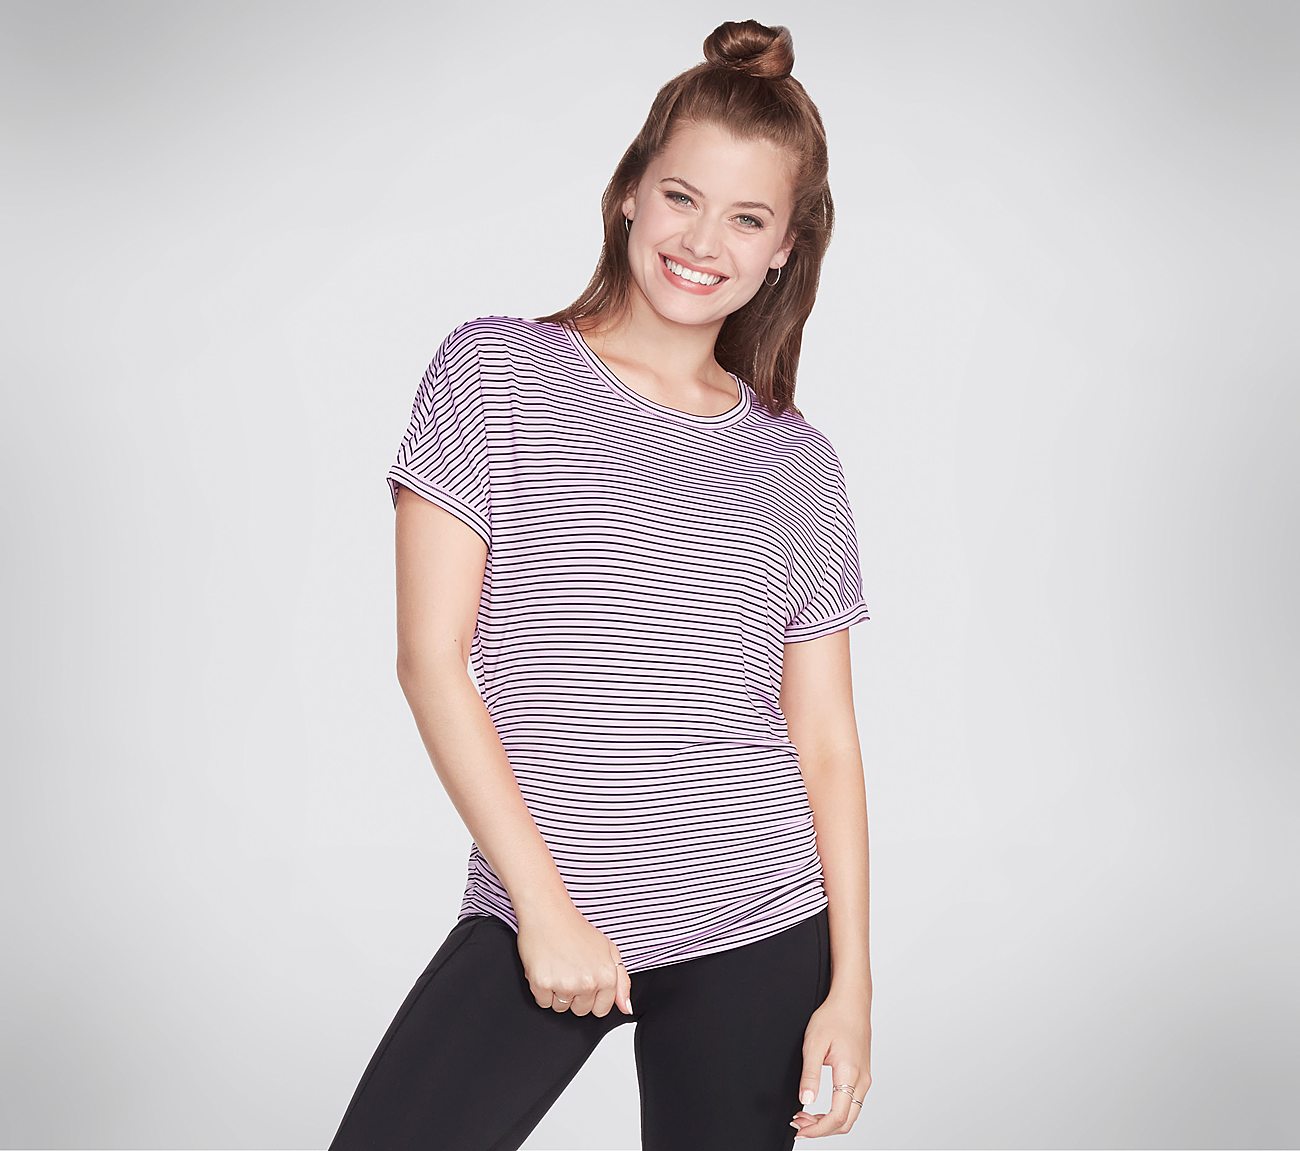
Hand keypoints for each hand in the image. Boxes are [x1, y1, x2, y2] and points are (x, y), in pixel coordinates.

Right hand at [515, 906, 632, 1017]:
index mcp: (606, 976)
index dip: (592, 997)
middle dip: (575, 995)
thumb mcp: (608, 949)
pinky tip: (546, 968)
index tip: (585, 980)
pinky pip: (543, 1003)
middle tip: (570, 969)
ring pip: (561, 1008)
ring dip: (558, 992)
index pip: (601, 1010)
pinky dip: (542, 990)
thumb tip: (626, 1008)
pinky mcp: (542, 984)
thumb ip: (621, 981)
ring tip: (558, 967)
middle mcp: (588, 983)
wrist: (548, 913)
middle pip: (580, 1010)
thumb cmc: (576, 928)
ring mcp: (564, 984)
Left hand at [788, 987, 871, 1138]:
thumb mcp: (814, 1043)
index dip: (818, 1129)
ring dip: (828, 1122)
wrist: (851, 1002)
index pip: (838, 1117)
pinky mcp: (862, 1075)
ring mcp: (865, 1078)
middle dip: (821, 1129)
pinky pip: (852, 1103)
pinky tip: (819, 1106)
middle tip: (799, 1124)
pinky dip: (835, 1112)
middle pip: (846, 1122)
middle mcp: (862, 1080)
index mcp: (850, 1073)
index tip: (800, 1129)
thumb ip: (810, 1074)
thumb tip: (806, 1101)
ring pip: (850, 1115)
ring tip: (805, 1116)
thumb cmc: (833, 1017)